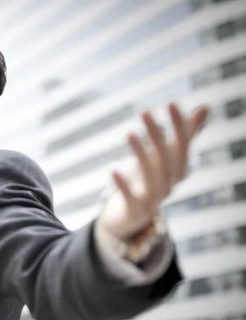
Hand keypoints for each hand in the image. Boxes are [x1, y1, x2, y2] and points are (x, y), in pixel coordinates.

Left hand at [101, 103, 208, 239]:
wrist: (132, 217)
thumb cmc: (149, 180)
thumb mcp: (164, 157)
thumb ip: (183, 135)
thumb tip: (205, 107)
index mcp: (179, 169)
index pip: (182, 145)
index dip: (179, 125)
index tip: (171, 102)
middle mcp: (170, 184)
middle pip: (166, 159)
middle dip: (156, 135)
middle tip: (143, 111)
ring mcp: (154, 199)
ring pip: (151, 177)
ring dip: (140, 154)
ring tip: (129, 133)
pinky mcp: (136, 211)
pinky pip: (131, 198)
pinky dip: (123, 185)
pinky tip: (113, 170)